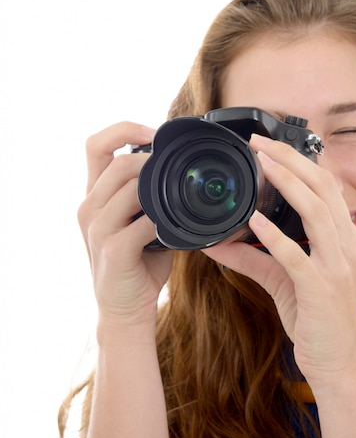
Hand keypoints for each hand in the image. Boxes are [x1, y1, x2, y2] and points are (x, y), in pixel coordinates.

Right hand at [78, 122, 172, 329]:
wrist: (125, 308)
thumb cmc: (138, 263)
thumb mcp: (141, 223)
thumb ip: (153, 198)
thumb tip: (185, 176)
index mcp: (95, 197)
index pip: (96, 146)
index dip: (124, 129)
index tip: (154, 131)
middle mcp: (89, 208)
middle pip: (117, 163)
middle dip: (150, 160)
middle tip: (177, 168)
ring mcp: (98, 229)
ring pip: (129, 188)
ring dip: (159, 187)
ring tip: (179, 196)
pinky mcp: (113, 250)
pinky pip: (144, 223)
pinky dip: (165, 220)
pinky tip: (177, 225)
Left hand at [203, 134, 355, 390]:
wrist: (342, 365)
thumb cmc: (319, 321)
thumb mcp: (285, 283)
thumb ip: (254, 259)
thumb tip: (219, 242)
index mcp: (343, 240)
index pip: (327, 188)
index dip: (301, 162)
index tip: (271, 147)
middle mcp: (347, 246)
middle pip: (324, 188)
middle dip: (292, 159)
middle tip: (260, 142)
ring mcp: (338, 267)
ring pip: (317, 211)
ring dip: (288, 182)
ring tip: (262, 163)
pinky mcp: (322, 290)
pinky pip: (296, 256)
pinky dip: (274, 235)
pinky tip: (253, 220)